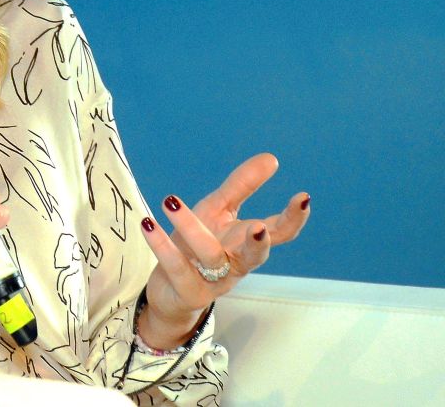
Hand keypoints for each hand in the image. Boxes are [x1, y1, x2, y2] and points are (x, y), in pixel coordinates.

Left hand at [137, 153, 310, 348]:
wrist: (171, 290)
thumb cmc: (200, 244)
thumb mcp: (219, 210)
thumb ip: (242, 186)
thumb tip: (271, 158)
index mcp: (248, 243)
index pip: (279, 232)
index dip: (293, 218)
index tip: (303, 197)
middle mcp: (236, 264)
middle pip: (255, 256)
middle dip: (260, 243)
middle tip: (259, 227)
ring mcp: (214, 281)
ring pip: (209, 255)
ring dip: (190, 227)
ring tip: (170, 201)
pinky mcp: (189, 292)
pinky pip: (176, 268)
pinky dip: (162, 246)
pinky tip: (148, 223)